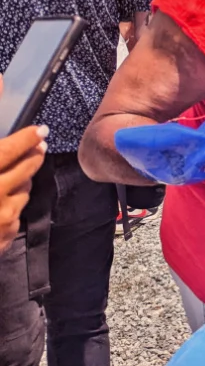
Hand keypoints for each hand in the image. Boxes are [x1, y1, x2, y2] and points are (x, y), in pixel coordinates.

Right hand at [0, 118, 47, 252]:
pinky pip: (17, 213)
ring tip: (14, 176)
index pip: (10, 150)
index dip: (26, 138)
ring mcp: (4, 217)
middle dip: (33, 155)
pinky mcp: (6, 236)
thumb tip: (4, 150)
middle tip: (38, 147)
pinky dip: (11, 205)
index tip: (39, 130)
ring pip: (24, 190)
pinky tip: (0, 204)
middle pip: (26, 169)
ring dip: (22, 181)